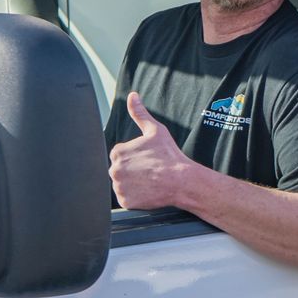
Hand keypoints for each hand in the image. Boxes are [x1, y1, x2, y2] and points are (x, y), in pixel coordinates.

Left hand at [108, 92, 193, 209]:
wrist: (182, 181)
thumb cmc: (170, 155)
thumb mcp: (155, 130)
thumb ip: (140, 113)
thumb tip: (132, 96)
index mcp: (118, 152)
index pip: (121, 155)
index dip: (136, 157)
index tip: (148, 160)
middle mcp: (115, 170)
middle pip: (121, 170)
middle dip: (133, 171)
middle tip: (151, 171)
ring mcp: (120, 187)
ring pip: (123, 184)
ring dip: (134, 183)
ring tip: (150, 181)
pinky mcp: (126, 201)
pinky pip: (128, 198)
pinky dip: (136, 197)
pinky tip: (149, 191)